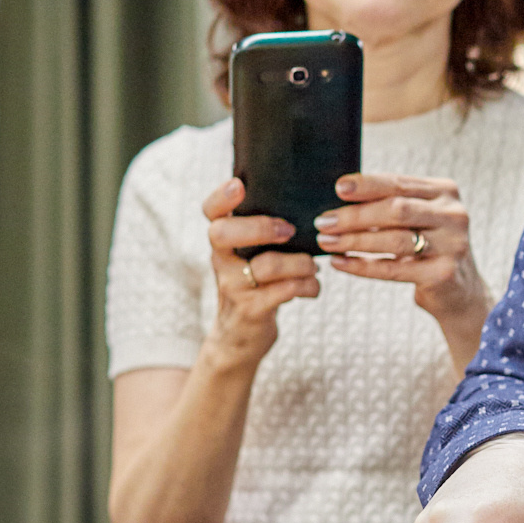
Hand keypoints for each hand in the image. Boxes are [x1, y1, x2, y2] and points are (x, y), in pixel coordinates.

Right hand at [202, 178, 317, 363]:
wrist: (240, 337)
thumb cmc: (256, 285)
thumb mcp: (249, 257)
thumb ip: (262, 231)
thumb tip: (302, 193)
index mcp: (223, 242)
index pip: (210, 212)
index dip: (221, 196)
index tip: (240, 184)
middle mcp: (222, 261)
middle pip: (223, 234)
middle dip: (260, 227)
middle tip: (289, 231)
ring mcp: (234, 287)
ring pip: (266, 265)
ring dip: (300, 262)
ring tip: (313, 266)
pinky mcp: (251, 310)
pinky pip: (285, 291)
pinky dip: (307, 286)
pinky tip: (313, 286)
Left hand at [314, 174, 487, 354]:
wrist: (460, 290)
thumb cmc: (429, 247)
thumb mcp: (419, 217)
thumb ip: (393, 203)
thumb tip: (342, 194)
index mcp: (445, 192)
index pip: (399, 183)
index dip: (367, 185)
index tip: (338, 188)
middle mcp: (453, 215)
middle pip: (396, 210)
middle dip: (355, 216)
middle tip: (324, 222)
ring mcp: (452, 245)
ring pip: (394, 240)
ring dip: (354, 241)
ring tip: (327, 242)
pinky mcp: (443, 274)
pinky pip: (393, 269)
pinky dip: (362, 266)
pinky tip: (341, 263)